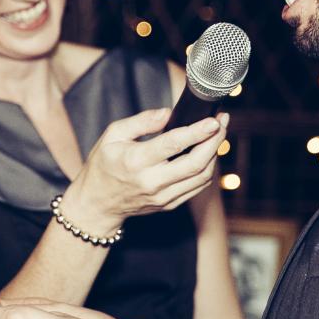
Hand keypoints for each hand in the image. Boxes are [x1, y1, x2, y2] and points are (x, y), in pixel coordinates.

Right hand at [62, 108, 226, 230]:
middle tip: (222, 122)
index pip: (174, 145)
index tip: (213, 119)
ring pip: (202, 177)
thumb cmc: (103, 165)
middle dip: (214, 141)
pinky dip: (207, 169)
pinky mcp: (169, 205)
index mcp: (135, 161)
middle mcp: (152, 182)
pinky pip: (197, 187)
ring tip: (217, 135)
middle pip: (196, 163)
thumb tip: (168, 113)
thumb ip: (141, 122)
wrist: (96, 203)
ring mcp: (162, 197)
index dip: (198, 131)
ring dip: (215, 155)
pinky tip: (207, 153)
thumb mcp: (113, 135)